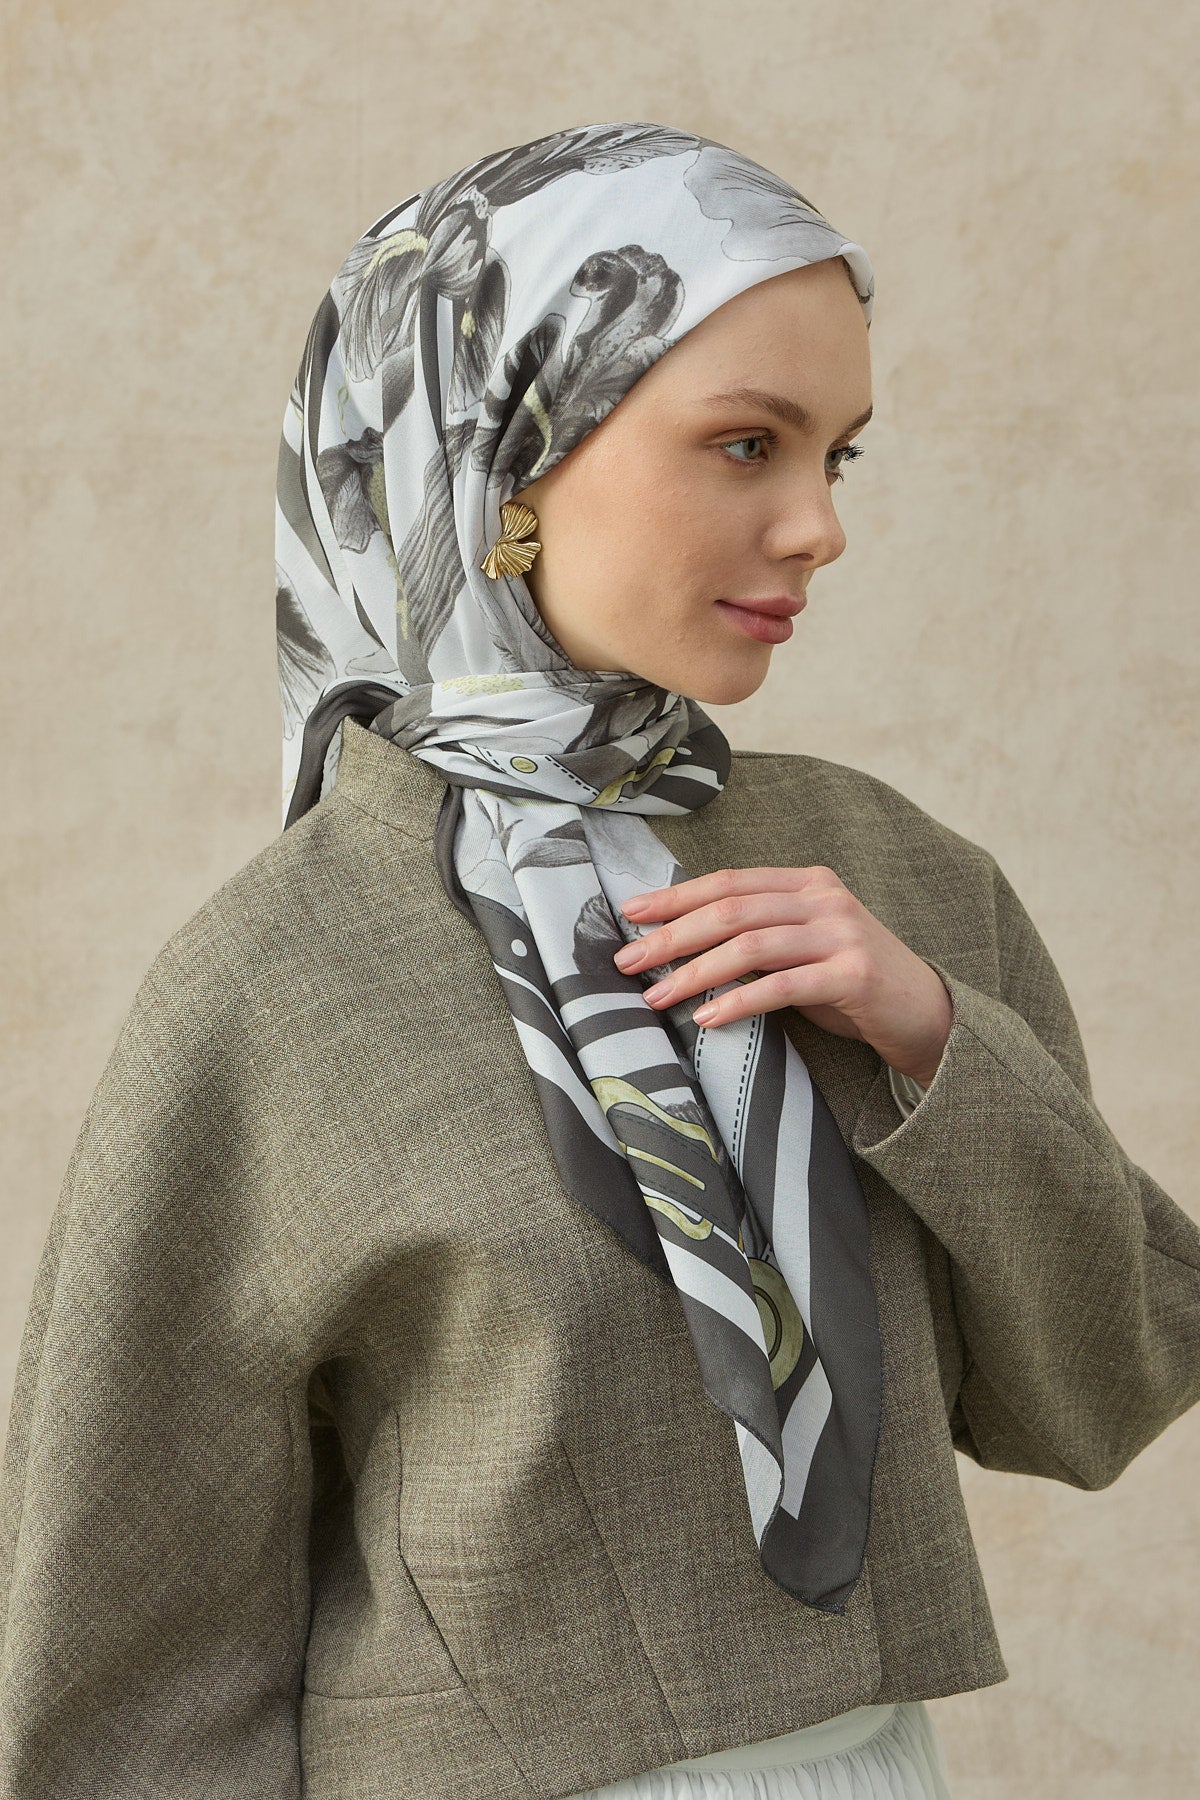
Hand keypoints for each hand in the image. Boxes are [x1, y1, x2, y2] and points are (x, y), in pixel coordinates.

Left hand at [613, 865, 952, 1089]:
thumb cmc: (849, 984)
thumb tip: (678, 944)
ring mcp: (841, 934)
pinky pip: (781, 986)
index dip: (676, 896)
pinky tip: (707, 1018)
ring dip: (694, 973)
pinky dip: (738, 1002)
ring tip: (656, 997)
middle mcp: (824, 899)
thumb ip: (756, 937)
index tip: (630, 914)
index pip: (729, 882)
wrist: (924, 1014)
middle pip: (731, 910)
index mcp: (807, 883)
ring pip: (750, 945)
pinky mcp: (853, 975)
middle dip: (672, 936)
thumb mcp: (801, 949)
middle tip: (627, 961)